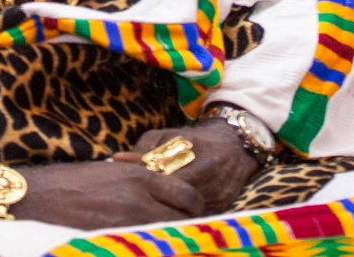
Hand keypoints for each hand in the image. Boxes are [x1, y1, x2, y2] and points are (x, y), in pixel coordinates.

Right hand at [20, 159, 203, 226]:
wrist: (45, 195)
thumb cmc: (75, 181)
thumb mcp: (113, 172)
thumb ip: (140, 180)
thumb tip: (160, 191)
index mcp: (142, 175)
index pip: (187, 193)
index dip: (194, 205)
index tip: (192, 211)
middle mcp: (142, 196)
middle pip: (185, 215)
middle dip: (189, 223)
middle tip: (186, 230)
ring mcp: (131, 219)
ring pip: (169, 233)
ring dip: (172, 237)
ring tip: (167, 239)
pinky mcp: (118, 235)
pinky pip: (148, 244)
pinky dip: (152, 245)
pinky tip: (146, 244)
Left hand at [113, 121, 257, 214]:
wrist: (235, 148)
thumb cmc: (195, 139)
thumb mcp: (168, 135)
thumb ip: (144, 148)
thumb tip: (118, 160)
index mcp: (197, 165)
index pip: (166, 183)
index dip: (146, 184)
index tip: (128, 182)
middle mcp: (209, 188)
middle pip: (173, 202)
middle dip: (153, 200)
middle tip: (133, 196)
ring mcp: (215, 203)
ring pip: (182, 213)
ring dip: (163, 209)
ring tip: (146, 202)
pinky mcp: (218, 212)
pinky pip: (192, 218)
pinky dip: (177, 213)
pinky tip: (163, 208)